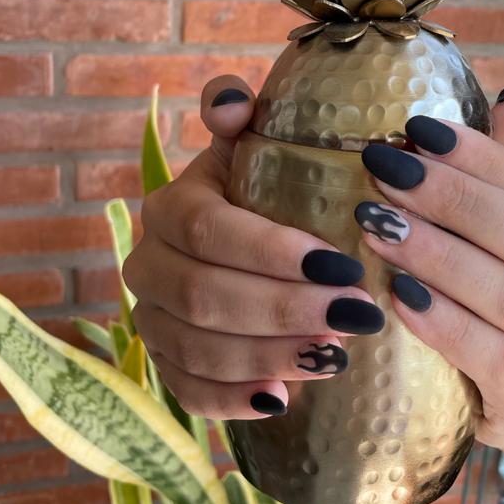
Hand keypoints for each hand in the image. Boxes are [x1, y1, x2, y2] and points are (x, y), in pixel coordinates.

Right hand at [123, 76, 383, 419]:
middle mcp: (148, 264)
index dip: (270, 251)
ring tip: (335, 355)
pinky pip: (187, 392)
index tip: (342, 263)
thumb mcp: (256, 150)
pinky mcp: (167, 365)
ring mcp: (152, 319)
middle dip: (282, 310)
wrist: (245, 250)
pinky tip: (282, 399)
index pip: (208, 230)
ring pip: (196, 348)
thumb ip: (242, 117)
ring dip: (268, 355)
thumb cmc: (264, 195)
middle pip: (203, 295)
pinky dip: (233, 400)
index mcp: (171, 208)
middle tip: (356, 315)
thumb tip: (231, 102)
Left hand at [356, 88, 503, 451]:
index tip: (412, 129)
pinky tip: (399, 299)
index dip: (476, 155)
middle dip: (453, 199)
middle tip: (382, 174)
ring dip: (442, 257)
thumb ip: (496, 180)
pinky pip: (499, 363)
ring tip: (378, 229)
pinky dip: (448, 327)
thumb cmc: (482, 311)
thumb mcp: (486, 244)